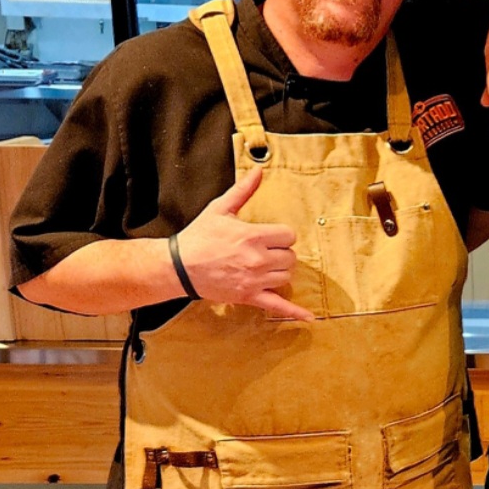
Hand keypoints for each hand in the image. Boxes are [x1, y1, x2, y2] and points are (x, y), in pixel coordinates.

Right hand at [174, 168, 313, 321]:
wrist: (179, 266)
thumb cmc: (199, 236)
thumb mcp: (221, 209)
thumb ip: (244, 190)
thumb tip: (259, 171)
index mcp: (253, 236)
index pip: (289, 236)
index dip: (281, 235)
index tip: (270, 236)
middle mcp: (257, 259)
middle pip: (290, 257)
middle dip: (281, 253)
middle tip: (266, 252)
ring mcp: (255, 279)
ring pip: (286, 276)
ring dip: (280, 272)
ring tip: (265, 267)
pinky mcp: (249, 296)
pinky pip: (278, 305)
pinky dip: (294, 310)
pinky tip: (309, 317)